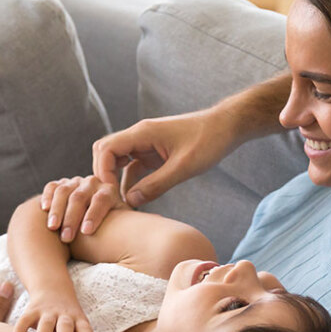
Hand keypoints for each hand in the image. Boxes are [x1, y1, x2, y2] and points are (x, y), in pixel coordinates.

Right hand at [9, 293, 94, 331]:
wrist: (53, 287)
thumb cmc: (68, 318)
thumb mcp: (77, 325)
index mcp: (78, 318)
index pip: (84, 328)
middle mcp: (64, 314)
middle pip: (65, 327)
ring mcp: (47, 311)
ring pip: (45, 325)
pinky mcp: (32, 310)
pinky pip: (24, 321)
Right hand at [40, 175, 126, 242]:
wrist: (94, 221)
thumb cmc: (109, 229)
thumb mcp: (120, 225)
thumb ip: (124, 225)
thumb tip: (131, 232)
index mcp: (109, 191)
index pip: (101, 200)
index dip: (94, 215)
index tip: (87, 232)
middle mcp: (92, 183)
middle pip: (80, 197)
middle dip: (72, 218)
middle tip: (66, 238)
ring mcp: (75, 182)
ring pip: (64, 191)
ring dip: (57, 210)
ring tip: (52, 228)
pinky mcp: (60, 185)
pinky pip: (52, 187)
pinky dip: (47, 196)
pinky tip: (43, 209)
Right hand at [91, 110, 233, 208]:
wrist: (227, 127)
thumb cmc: (209, 141)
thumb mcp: (183, 167)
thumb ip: (157, 185)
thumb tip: (130, 201)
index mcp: (142, 133)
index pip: (106, 149)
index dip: (103, 172)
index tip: (111, 195)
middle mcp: (139, 136)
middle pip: (105, 153)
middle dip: (104, 176)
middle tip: (111, 200)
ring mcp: (146, 144)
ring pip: (118, 160)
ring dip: (116, 180)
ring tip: (121, 204)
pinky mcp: (155, 153)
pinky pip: (134, 167)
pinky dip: (131, 182)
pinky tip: (135, 199)